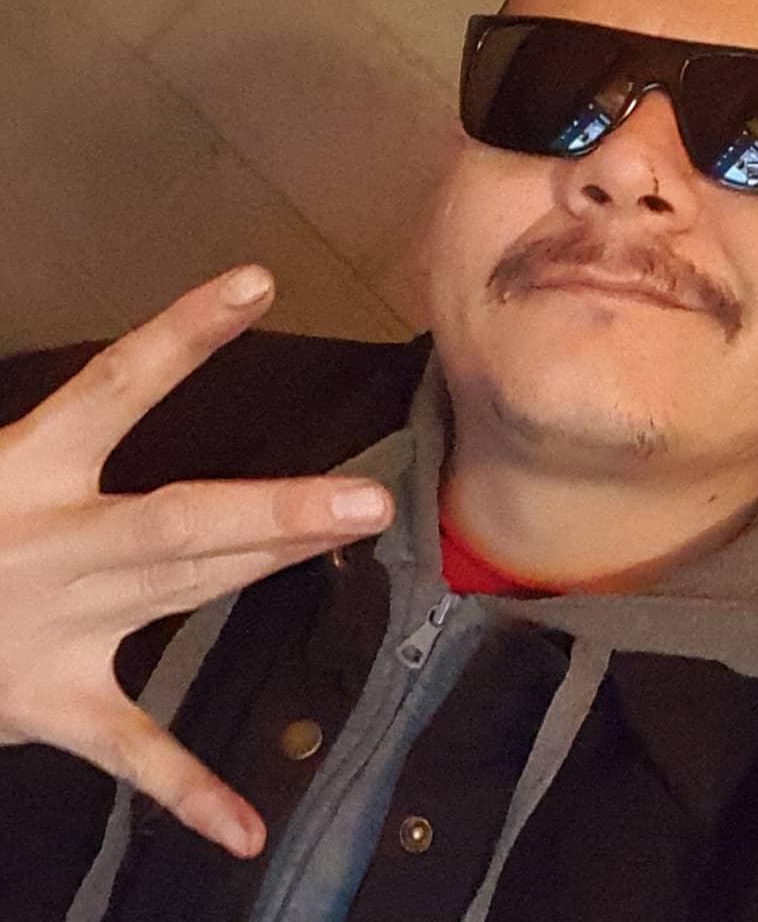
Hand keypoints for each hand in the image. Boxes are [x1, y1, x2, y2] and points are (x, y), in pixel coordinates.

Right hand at [0, 266, 393, 857]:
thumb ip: (58, 436)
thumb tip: (108, 388)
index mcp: (20, 470)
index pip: (115, 385)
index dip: (185, 334)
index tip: (257, 283)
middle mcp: (48, 545)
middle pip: (179, 522)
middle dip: (272, 514)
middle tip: (367, 501)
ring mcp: (53, 631)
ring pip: (186, 590)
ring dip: (272, 563)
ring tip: (360, 528)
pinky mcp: (47, 705)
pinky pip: (128, 754)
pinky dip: (186, 793)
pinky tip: (248, 831)